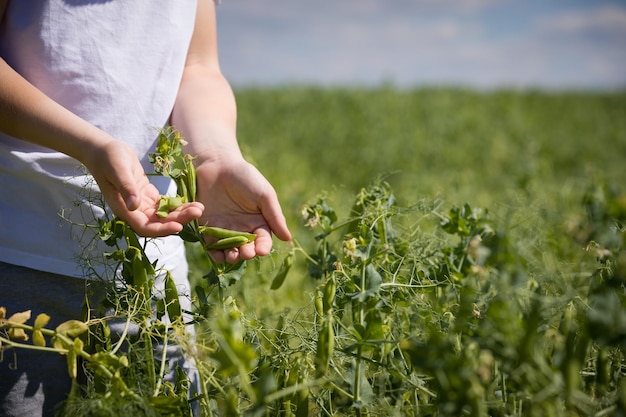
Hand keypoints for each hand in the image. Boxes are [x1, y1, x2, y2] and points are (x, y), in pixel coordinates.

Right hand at [83, 140, 203, 236]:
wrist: (103, 150)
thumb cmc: (108, 158)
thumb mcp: (118, 170)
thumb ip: (126, 188)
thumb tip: (134, 206)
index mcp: (124, 209)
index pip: (145, 227)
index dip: (161, 230)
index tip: (178, 227)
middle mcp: (133, 211)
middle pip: (158, 223)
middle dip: (179, 220)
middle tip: (198, 212)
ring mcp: (141, 204)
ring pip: (164, 216)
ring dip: (181, 214)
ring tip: (199, 207)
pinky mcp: (147, 196)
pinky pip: (164, 206)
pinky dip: (176, 206)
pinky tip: (190, 203)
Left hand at [194, 156, 291, 263]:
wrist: (217, 165)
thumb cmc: (245, 176)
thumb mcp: (264, 195)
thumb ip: (275, 216)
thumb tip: (288, 238)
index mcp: (259, 222)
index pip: (263, 240)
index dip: (263, 247)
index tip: (261, 250)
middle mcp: (243, 229)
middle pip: (247, 248)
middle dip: (247, 253)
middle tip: (246, 253)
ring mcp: (225, 230)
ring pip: (230, 250)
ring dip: (232, 257)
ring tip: (232, 256)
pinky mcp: (207, 228)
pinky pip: (212, 245)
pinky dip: (215, 253)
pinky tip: (217, 255)